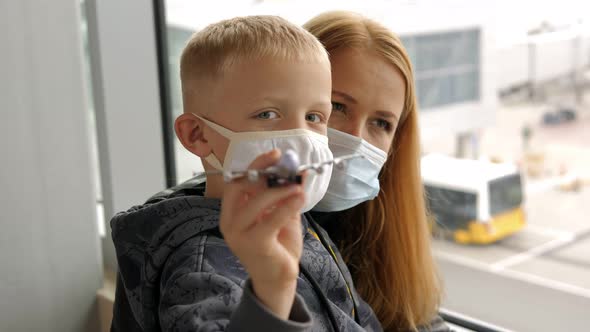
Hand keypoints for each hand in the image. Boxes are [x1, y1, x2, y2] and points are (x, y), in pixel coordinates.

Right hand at [219, 149, 304, 318]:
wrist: (277, 280)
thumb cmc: (277, 247)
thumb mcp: (281, 216)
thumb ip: (285, 196)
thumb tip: (299, 171)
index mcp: (232, 212)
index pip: (236, 181)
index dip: (254, 165)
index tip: (274, 154)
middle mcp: (230, 222)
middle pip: (240, 186)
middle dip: (261, 170)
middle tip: (284, 163)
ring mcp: (238, 234)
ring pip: (257, 201)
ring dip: (280, 189)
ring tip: (298, 185)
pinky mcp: (253, 244)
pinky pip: (271, 219)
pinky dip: (287, 206)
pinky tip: (300, 198)